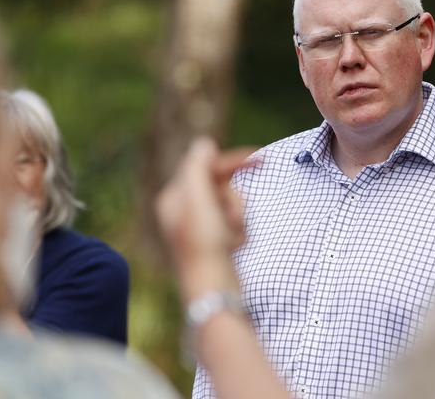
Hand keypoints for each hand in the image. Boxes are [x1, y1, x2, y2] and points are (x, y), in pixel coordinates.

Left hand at [156, 137, 257, 300]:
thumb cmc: (205, 246)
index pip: (206, 166)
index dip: (233, 161)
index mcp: (174, 197)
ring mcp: (199, 226)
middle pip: (221, 186)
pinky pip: (234, 221)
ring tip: (233, 238)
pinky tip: (235, 246)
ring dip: (238, 216)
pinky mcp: (214, 240)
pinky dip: (239, 230)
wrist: (215, 290)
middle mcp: (183, 210)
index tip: (261, 158)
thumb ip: (199, 166)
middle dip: (233, 200)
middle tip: (233, 220)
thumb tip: (205, 143)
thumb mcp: (199, 200)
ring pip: (231, 203)